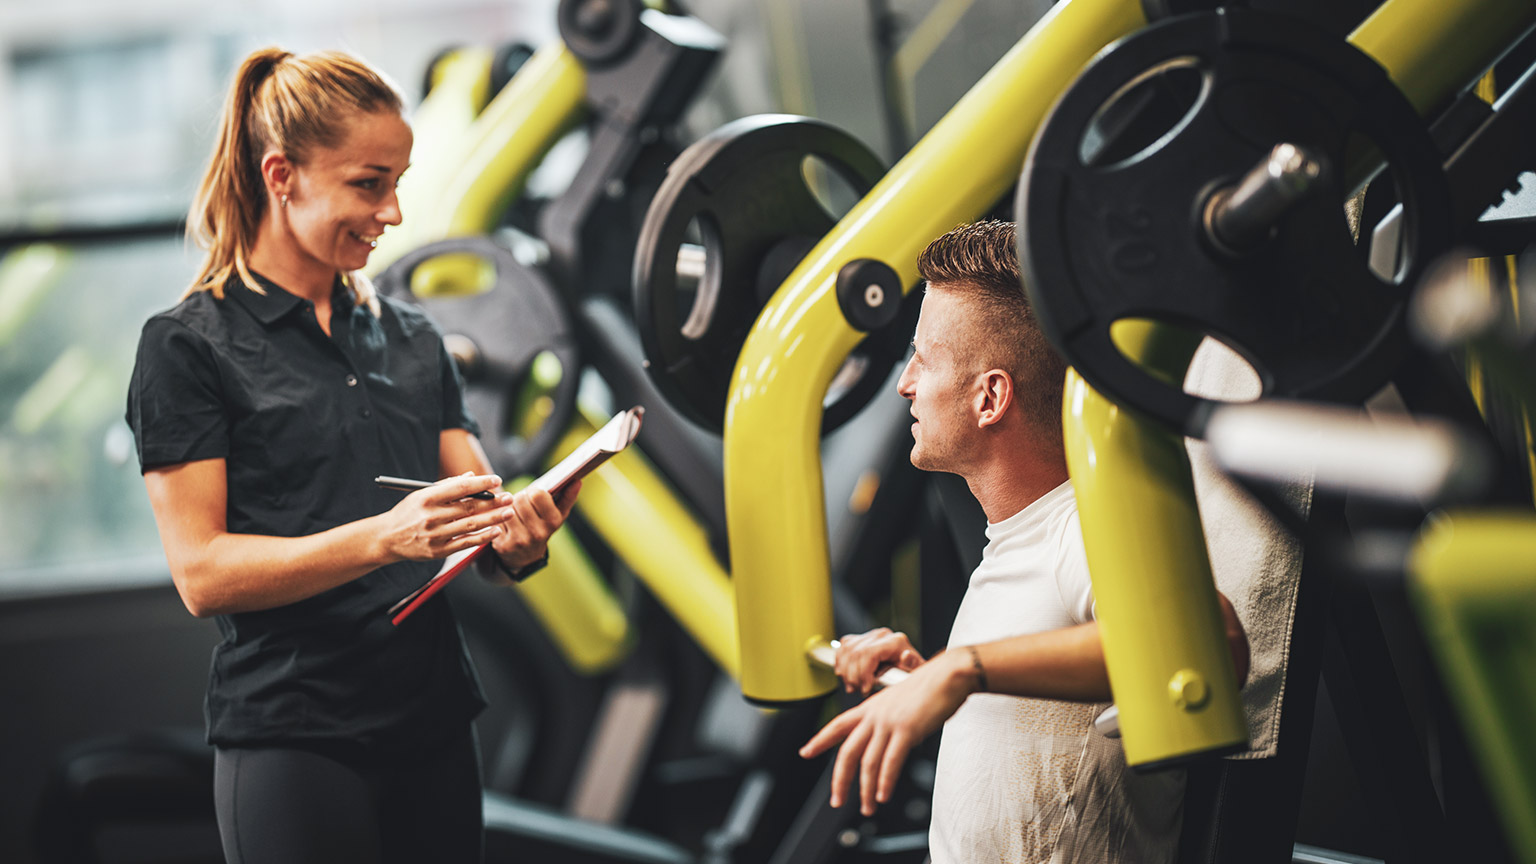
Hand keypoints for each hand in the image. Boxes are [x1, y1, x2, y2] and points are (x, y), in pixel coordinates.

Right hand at [376, 473, 516, 562]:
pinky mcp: (438, 551)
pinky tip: (496, 531)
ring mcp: (435, 535)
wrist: (387, 538)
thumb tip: (471, 476)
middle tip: (509, 497)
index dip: (481, 483)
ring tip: (508, 512)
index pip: (460, 488)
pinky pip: (466, 543)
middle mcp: (431, 516)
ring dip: (493, 518)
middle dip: (493, 501)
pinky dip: (483, 537)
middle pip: (469, 507)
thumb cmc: (408, 512)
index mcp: (427, 498)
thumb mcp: (422, 494)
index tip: (496, 480)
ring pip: (471, 525)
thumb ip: (447, 486)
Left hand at [489, 480, 580, 570]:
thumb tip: (577, 481)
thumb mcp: (558, 514)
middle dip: (519, 498)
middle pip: (519, 499)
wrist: (526, 555)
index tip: (534, 497)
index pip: (537, 494)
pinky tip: (505, 524)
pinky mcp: (504, 545)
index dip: (533, 492)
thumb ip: (568, 497)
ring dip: (507, 508)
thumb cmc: (543, 527)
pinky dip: (498, 519)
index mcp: (553, 521)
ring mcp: (520, 540)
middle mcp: (538, 533)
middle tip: (522, 505)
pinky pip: (496, 520)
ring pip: (506, 508)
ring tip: (514, 514)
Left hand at [799, 649, 976, 815]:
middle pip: (848, 751)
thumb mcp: (899, 702)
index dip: (819, 740)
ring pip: (868, 762)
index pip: (837, 725)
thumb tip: (888, 743)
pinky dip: (885, 781)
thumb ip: (888, 722)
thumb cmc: (930, 688)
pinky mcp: (907, 730)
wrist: (949, 675)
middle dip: (840, 780)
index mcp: (870, 707)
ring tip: (868, 807)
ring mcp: (889, 722)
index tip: (805, 752)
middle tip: (837, 800)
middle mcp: (874, 715)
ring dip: (866, 789)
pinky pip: (891, 761)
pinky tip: (883, 795)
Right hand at [835, 628, 924, 694]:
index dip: (863, 672)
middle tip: (859, 690)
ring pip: (847, 650)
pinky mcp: (860, 639)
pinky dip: (841, 663)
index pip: (869, 653)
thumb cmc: (911, 674)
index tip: (865, 689)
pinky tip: (845, 675)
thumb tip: (906, 656)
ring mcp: (870, 636)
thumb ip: (912, 665)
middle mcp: (882, 635)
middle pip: (856, 653)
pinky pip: (843, 647)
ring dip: (846, 672)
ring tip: (853, 686)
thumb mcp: (916, 673)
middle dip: (854, 676)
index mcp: (896, 641)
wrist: (907, 671)